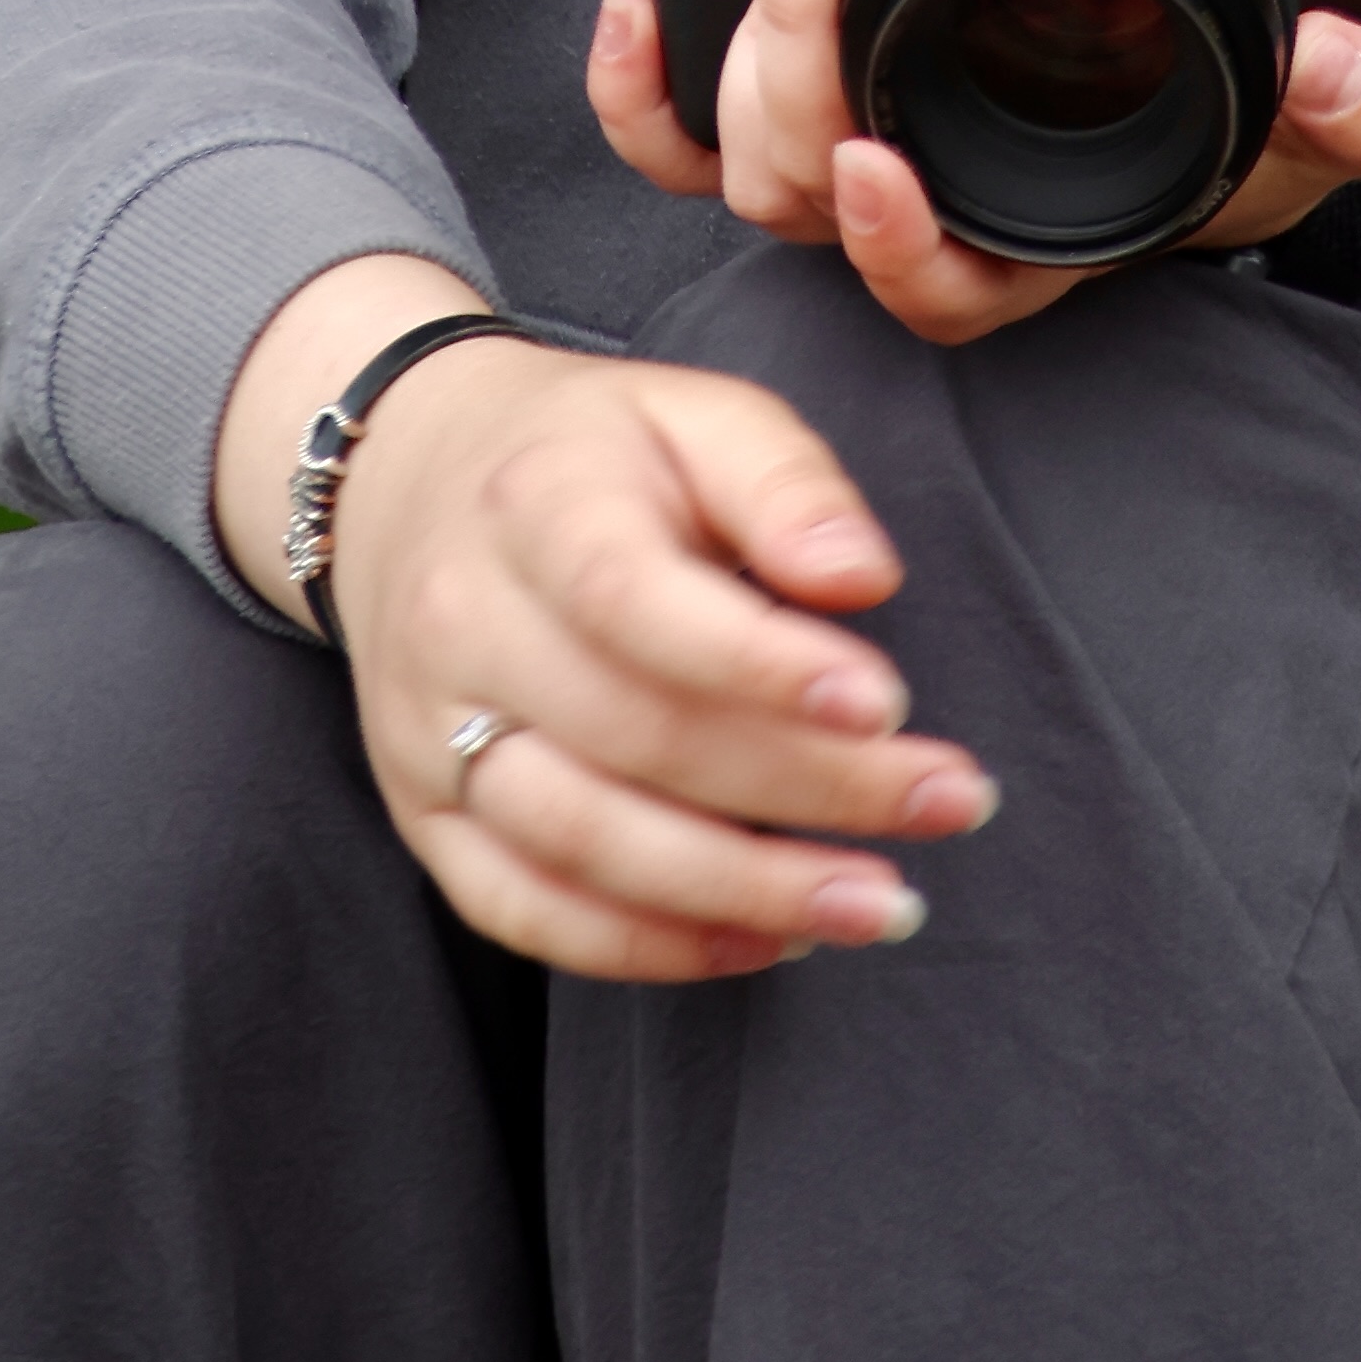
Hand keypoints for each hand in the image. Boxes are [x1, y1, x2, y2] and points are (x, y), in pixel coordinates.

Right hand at [327, 327, 1000, 982]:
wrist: (410, 481)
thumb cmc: (594, 454)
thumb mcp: (693, 413)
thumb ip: (784, 480)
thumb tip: (864, 576)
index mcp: (535, 503)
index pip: (635, 598)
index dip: (762, 664)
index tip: (889, 706)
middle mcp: (464, 622)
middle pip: (636, 734)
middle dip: (810, 791)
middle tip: (950, 805)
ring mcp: (428, 731)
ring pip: (582, 843)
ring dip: (743, 894)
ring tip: (877, 902)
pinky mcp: (425, 817)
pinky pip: (526, 913)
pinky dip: (648, 948)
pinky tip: (763, 941)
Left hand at [589, 0, 1360, 338]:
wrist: (1247, 103)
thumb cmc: (1270, 131)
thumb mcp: (1344, 114)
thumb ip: (1358, 99)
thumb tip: (1335, 62)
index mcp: (1038, 244)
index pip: (943, 288)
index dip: (896, 245)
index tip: (877, 158)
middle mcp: (937, 219)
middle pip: (816, 196)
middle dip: (801, 60)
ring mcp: (866, 166)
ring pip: (751, 161)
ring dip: (743, 50)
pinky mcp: (820, 110)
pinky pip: (692, 141)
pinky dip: (645, 90)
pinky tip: (636, 7)